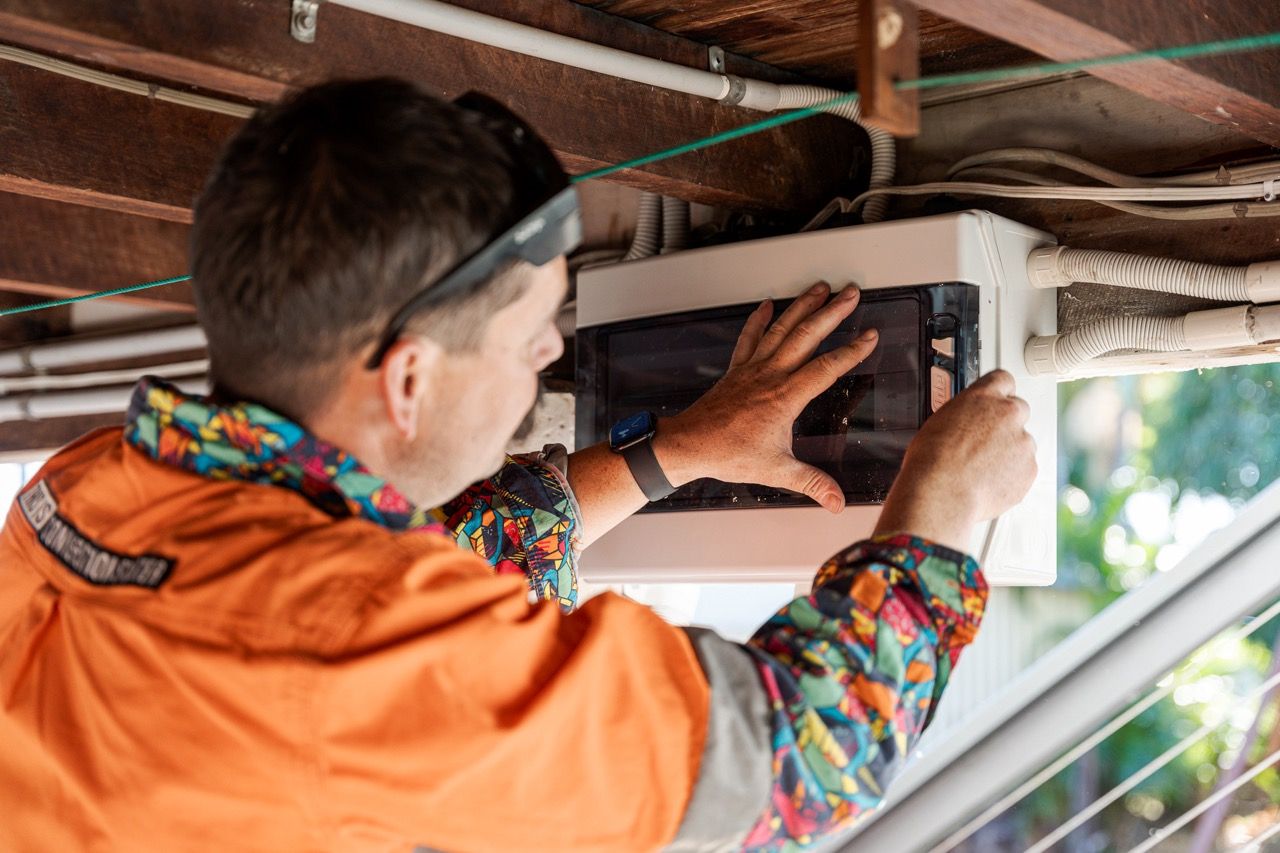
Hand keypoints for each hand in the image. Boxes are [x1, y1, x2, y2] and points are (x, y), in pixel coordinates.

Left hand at [653, 282, 879, 512]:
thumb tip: (835, 500)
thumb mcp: (776, 471)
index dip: (852, 351)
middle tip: (851, 293)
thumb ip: (810, 483)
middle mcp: (770, 375)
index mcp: (785, 397)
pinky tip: (768, 304)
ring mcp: (752, 369)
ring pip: (781, 328)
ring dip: (802, 305)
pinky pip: (749, 337)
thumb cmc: (727, 453)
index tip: (869, 336)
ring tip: (820, 288)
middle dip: (832, 311)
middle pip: (807, 334)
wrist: (689, 445)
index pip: (827, 367)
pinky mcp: (736, 370)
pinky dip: (759, 319)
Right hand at [874, 369, 1036, 550]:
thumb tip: (967, 424)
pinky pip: (1024, 468)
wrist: (942, 493)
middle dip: (1006, 423)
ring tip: (981, 468)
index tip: (996, 401)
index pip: (1003, 380)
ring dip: (1008, 451)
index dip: (999, 393)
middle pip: (1018, 409)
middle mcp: (1008, 414)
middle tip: (987, 440)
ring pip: (1022, 442)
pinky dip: (1011, 474)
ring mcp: (1022, 442)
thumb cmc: (932, 461)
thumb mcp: (940, 421)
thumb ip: (964, 416)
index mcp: (983, 397)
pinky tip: (988, 481)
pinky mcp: (1029, 468)